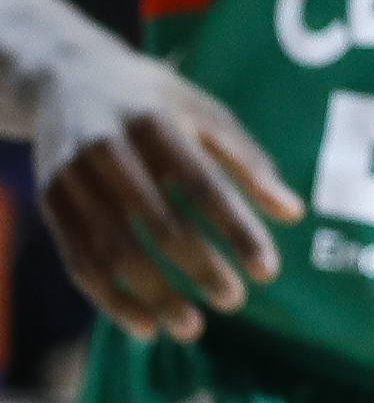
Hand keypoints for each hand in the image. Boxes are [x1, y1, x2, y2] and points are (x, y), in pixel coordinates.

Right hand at [35, 40, 302, 341]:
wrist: (66, 74)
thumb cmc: (156, 99)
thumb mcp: (206, 111)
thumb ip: (249, 161)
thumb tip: (294, 214)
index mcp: (157, 121)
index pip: (204, 185)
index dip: (237, 229)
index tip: (269, 270)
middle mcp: (109, 148)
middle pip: (158, 222)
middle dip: (199, 267)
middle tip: (235, 301)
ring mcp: (72, 176)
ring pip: (114, 250)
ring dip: (153, 295)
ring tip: (191, 328)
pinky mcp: (49, 200)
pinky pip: (78, 260)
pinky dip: (111, 299)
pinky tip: (144, 325)